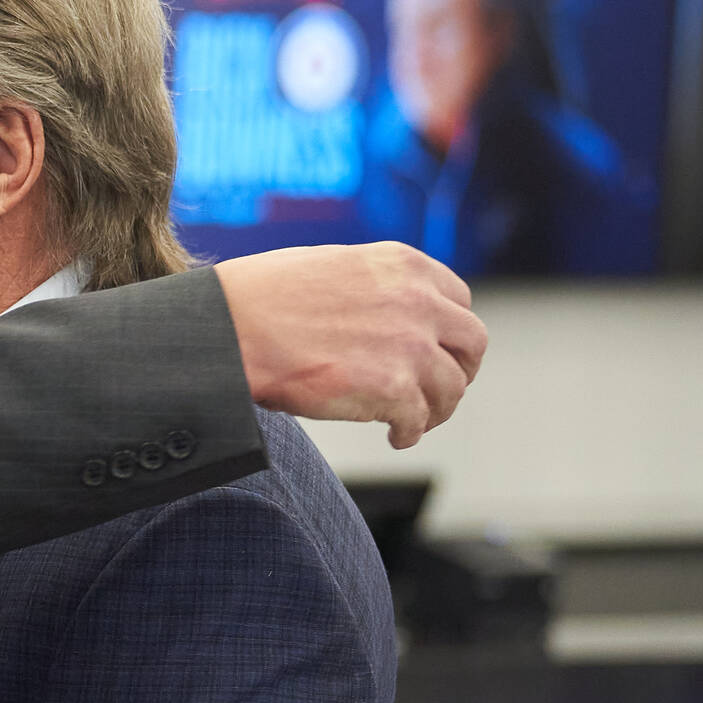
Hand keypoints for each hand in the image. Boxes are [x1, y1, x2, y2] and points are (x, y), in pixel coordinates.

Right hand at [213, 242, 486, 449]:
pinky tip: (395, 437)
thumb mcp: (331, 265)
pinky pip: (419, 420)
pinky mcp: (393, 389)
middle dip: (459, 369)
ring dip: (437, 408)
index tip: (438, 350)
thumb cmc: (259, 297)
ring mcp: (410, 346)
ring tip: (415, 422)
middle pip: (471, 343)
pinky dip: (410, 433)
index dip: (450, 331)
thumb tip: (376, 313)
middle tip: (441, 389)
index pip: (458, 300)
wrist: (231, 326)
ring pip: (452, 388)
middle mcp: (419, 301)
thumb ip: (370, 285)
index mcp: (404, 266)